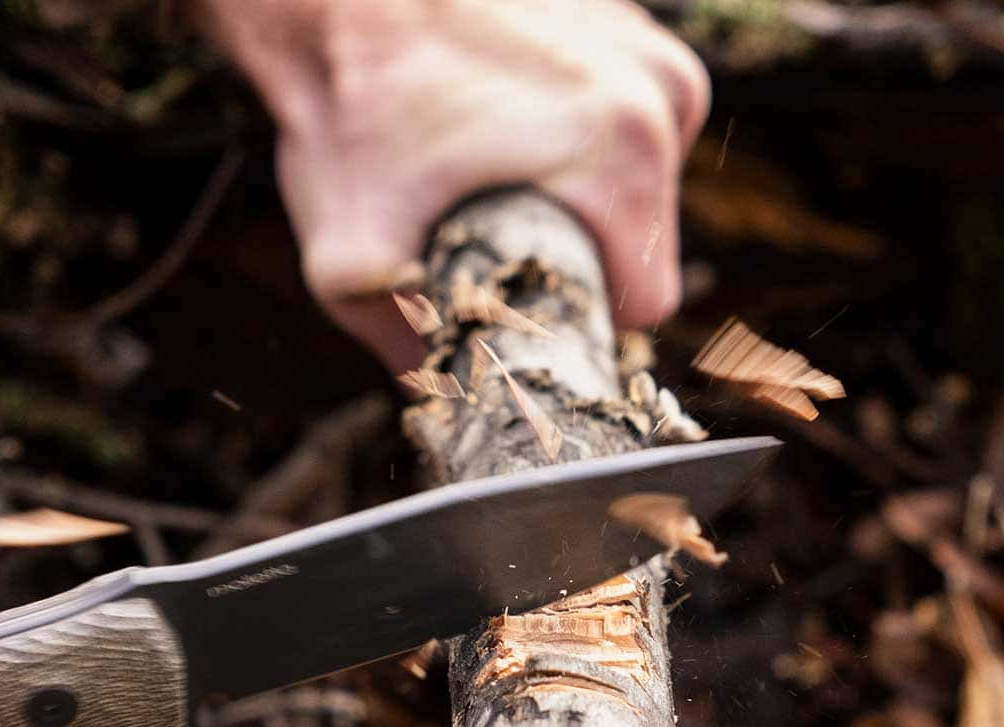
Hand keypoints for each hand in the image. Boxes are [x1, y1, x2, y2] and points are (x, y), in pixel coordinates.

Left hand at [196, 0, 708, 369]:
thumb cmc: (343, 99)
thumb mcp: (350, 259)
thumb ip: (403, 350)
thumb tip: (445, 411)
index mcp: (624, 151)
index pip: (646, 301)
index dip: (579, 323)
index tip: (517, 303)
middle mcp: (661, 90)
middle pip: (645, 239)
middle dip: (572, 252)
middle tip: (484, 227)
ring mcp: (648, 44)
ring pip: (639, 181)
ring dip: (575, 194)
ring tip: (485, 163)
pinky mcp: (627, 19)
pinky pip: (621, 120)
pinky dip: (569, 133)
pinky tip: (499, 116)